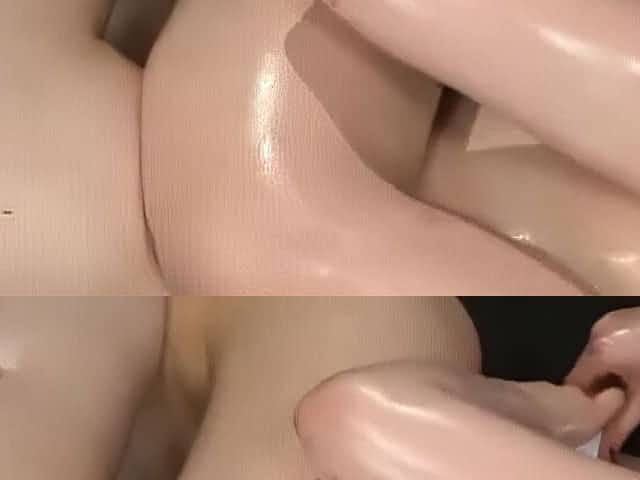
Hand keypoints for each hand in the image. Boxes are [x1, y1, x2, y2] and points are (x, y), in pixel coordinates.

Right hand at [566, 308, 639, 460]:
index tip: (596, 412)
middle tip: (616, 400)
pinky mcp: (619, 315)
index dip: (584, 400)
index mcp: (600, 351)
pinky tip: (635, 362)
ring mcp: (609, 319)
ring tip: (630, 382)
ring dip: (606, 370)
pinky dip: (615, 354)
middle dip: (597, 385)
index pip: (574, 382)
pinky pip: (607, 340)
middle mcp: (597, 331)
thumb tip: (604, 450)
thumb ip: (620, 424)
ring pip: (595, 353)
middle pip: (583, 366)